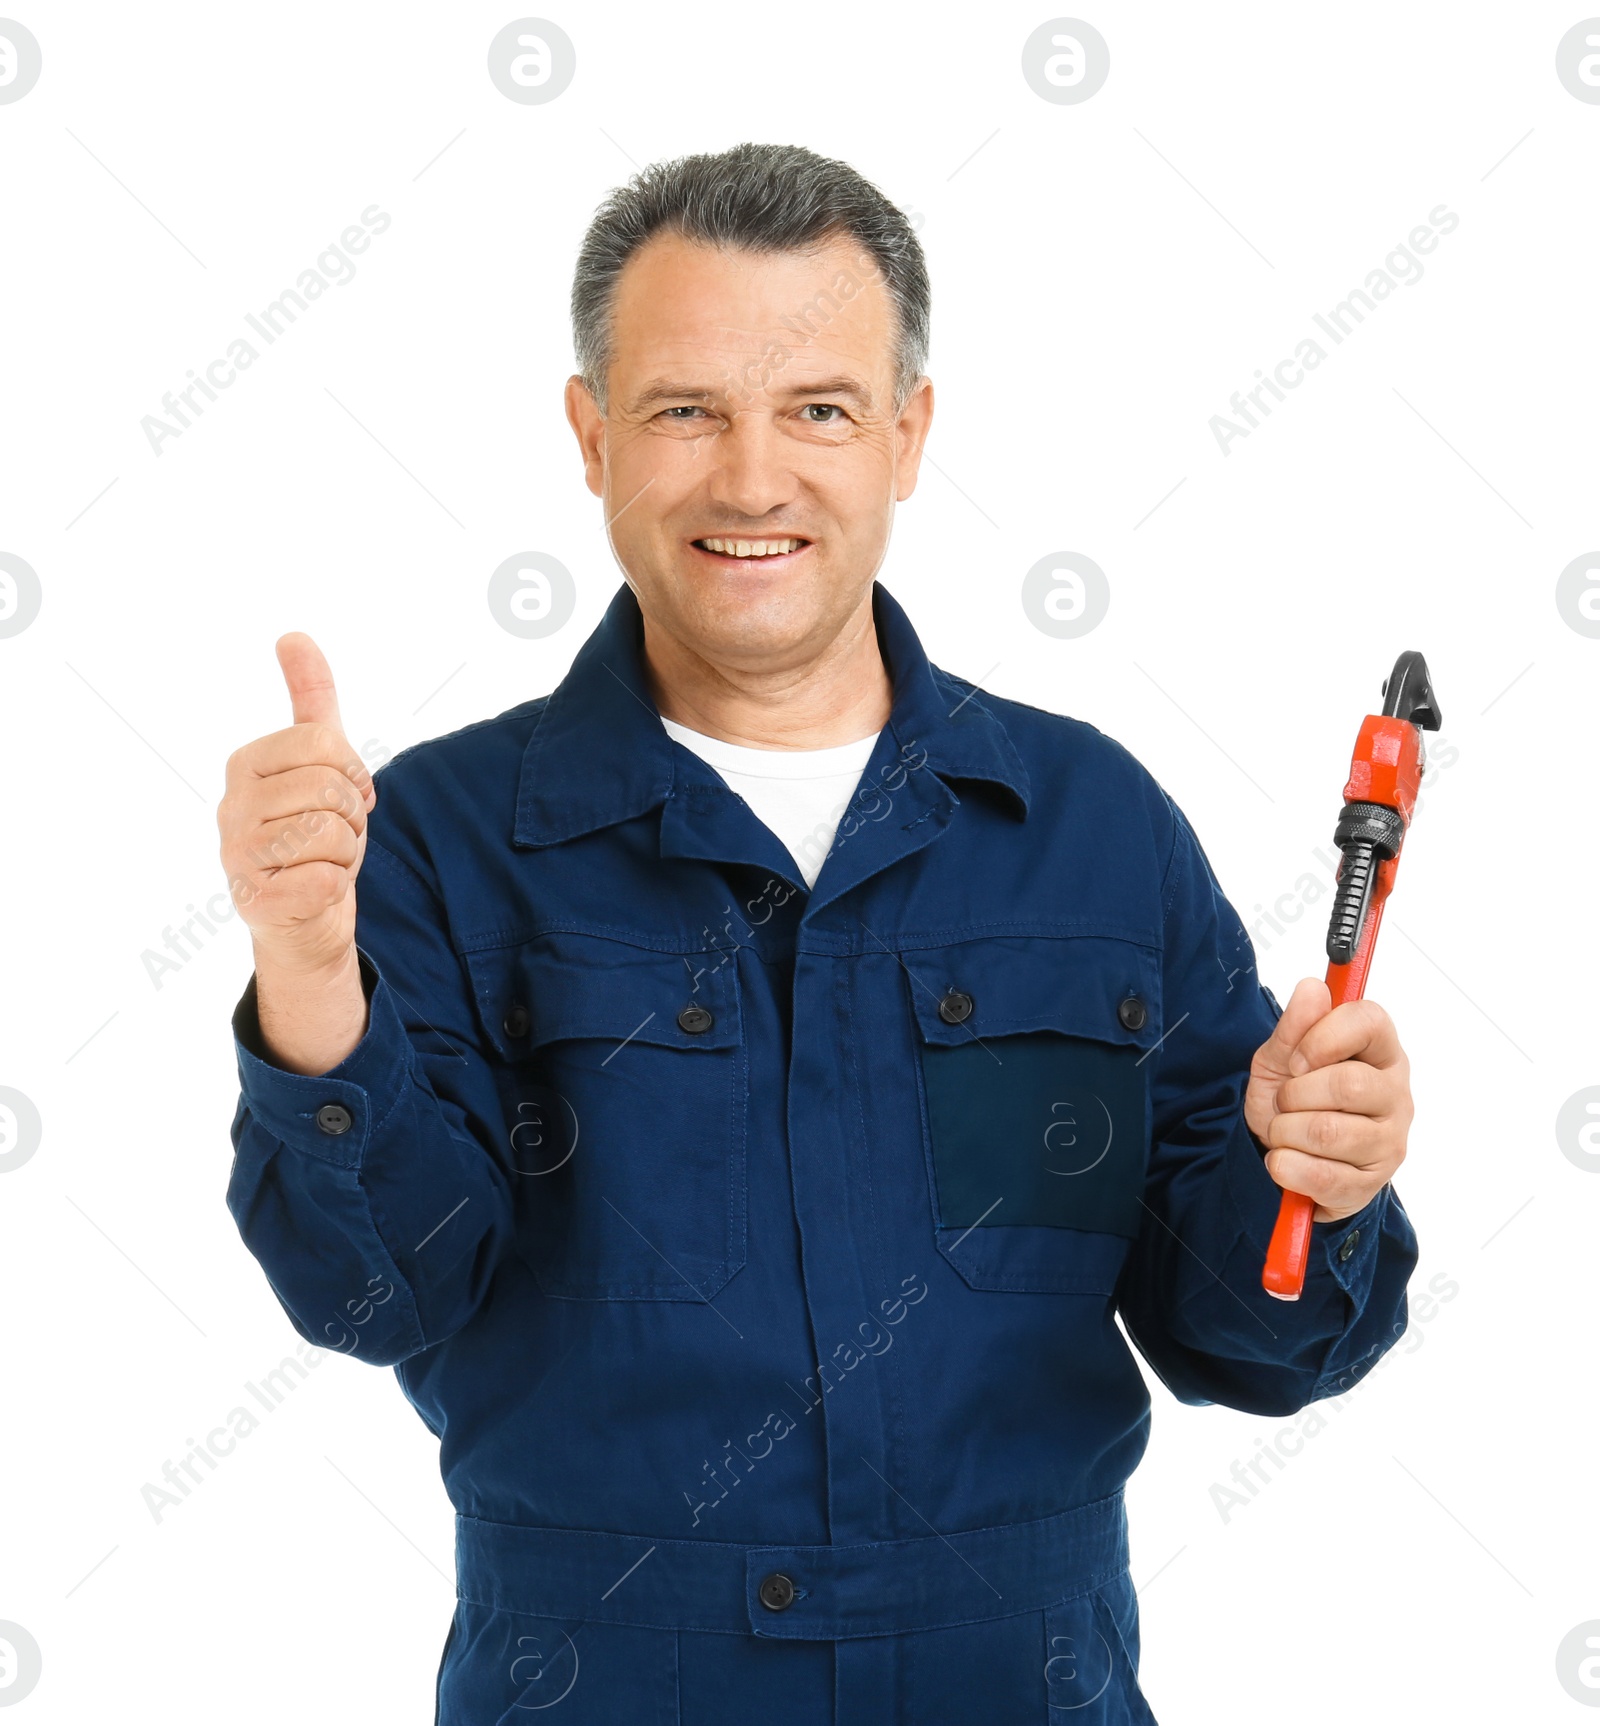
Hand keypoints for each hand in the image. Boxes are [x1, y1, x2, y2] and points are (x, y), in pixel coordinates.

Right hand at [217, 634, 375, 977]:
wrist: (307, 916)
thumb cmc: (314, 834)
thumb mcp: (320, 762)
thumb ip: (311, 700)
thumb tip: (293, 634)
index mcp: (245, 763)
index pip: (324, 743)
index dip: (354, 772)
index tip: (346, 793)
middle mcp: (230, 806)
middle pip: (331, 790)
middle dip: (352, 816)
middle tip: (334, 834)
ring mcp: (236, 857)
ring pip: (332, 835)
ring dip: (346, 853)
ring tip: (322, 861)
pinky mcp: (253, 903)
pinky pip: (326, 882)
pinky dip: (335, 888)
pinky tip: (313, 891)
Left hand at [1242, 977, 1412, 1223]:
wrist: (1285, 1158)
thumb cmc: (1292, 1100)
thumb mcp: (1280, 1058)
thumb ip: (1295, 1025)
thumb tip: (1313, 987)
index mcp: (1379, 1051)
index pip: (1370, 1021)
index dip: (1323, 1036)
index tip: (1296, 1058)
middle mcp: (1395, 1094)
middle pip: (1348, 1085)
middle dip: (1296, 1094)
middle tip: (1285, 1101)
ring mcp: (1390, 1141)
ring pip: (1330, 1133)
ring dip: (1285, 1132)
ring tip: (1283, 1132)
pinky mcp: (1372, 1183)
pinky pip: (1323, 1177)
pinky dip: (1287, 1167)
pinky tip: (1285, 1160)